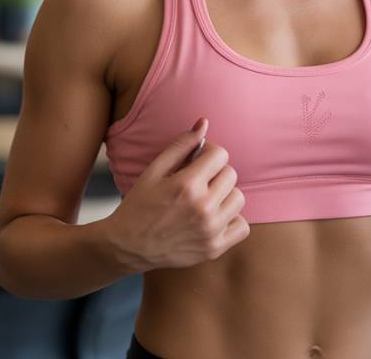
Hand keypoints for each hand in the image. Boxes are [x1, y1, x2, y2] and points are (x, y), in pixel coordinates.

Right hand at [102, 118, 249, 271]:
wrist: (128, 247)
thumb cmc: (139, 205)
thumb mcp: (154, 171)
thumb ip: (181, 145)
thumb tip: (204, 123)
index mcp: (187, 184)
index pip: (220, 154)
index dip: (208, 154)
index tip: (198, 162)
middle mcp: (202, 207)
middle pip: (231, 174)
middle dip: (216, 173)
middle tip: (198, 182)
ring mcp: (210, 230)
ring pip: (238, 198)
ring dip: (225, 196)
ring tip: (205, 200)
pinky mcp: (214, 249)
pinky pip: (242, 226)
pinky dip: (231, 220)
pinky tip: (214, 218)